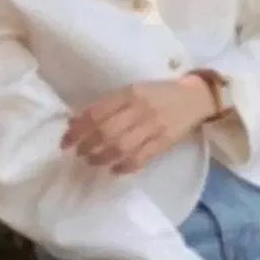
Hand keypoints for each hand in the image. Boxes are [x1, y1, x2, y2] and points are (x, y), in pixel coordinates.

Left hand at [61, 74, 217, 173]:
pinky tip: (114, 169)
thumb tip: (76, 122)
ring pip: (121, 147)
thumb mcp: (133, 90)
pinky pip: (140, 158)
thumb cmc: (158, 92)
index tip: (65, 140)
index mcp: (129, 92)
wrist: (194, 98)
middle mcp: (139, 108)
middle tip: (78, 153)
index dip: (78, 129)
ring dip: (102, 158)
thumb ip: (107, 105)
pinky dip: (124, 166)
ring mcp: (153, 126)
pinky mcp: (164, 141)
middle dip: (87, 146)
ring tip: (92, 161)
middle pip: (106, 132)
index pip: (97, 112)